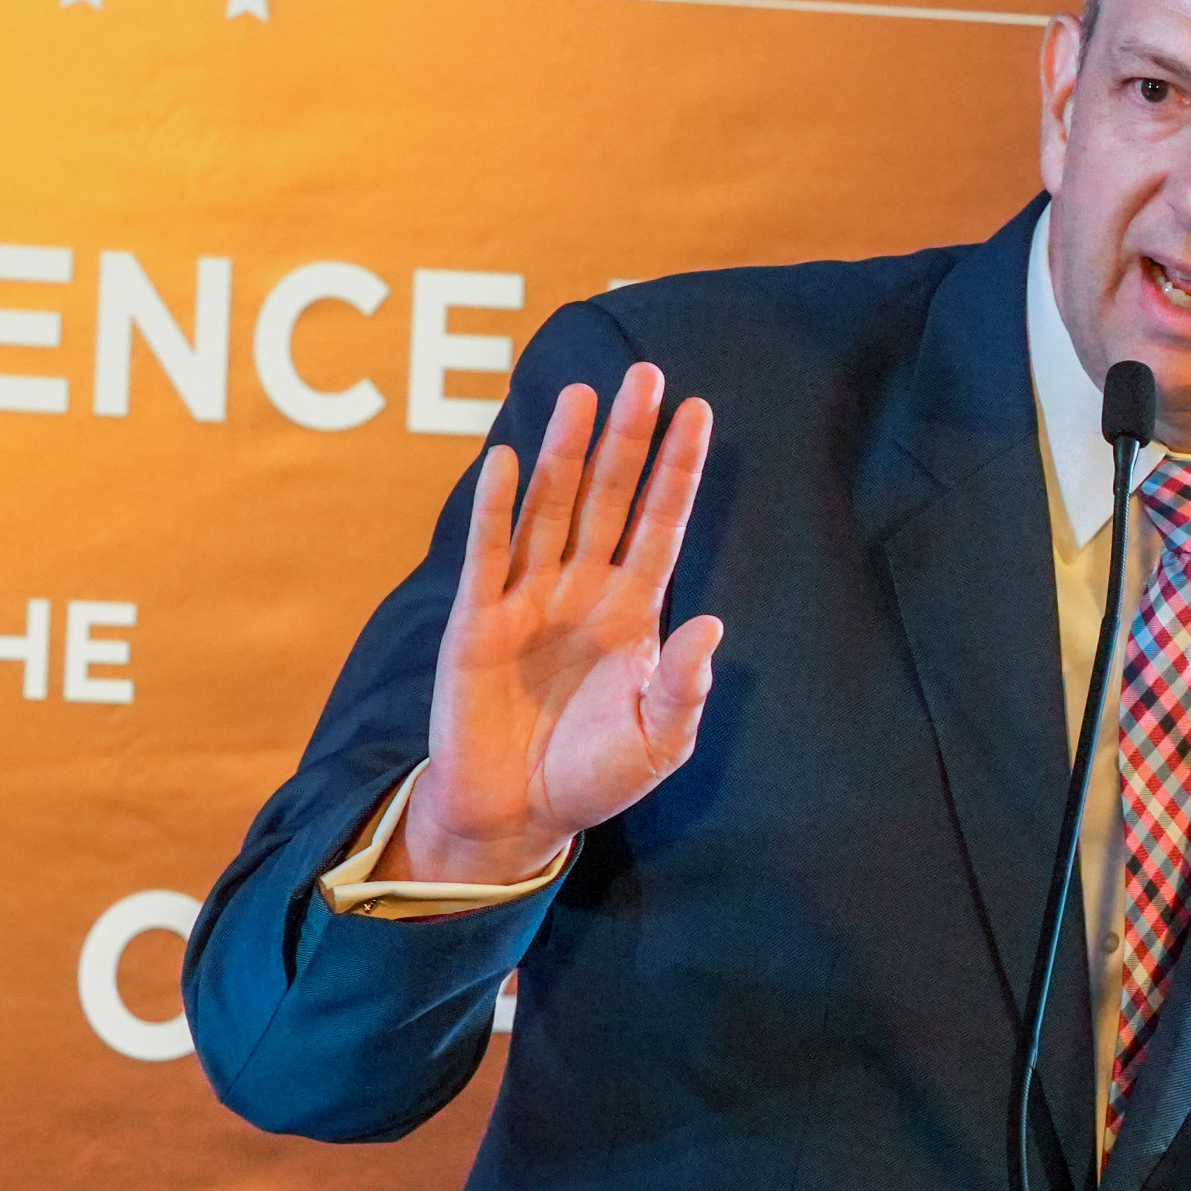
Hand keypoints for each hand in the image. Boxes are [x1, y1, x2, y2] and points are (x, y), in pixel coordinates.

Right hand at [388, 363, 724, 883]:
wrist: (518, 816)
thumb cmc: (593, 776)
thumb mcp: (659, 741)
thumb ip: (683, 685)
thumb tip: (713, 622)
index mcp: (632, 610)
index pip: (660, 523)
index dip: (677, 469)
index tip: (699, 411)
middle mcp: (581, 590)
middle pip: (609, 497)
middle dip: (628, 438)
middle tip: (647, 374)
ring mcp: (527, 599)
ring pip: (551, 509)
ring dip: (565, 452)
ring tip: (585, 395)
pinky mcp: (477, 622)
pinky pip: (486, 555)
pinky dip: (494, 510)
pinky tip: (505, 462)